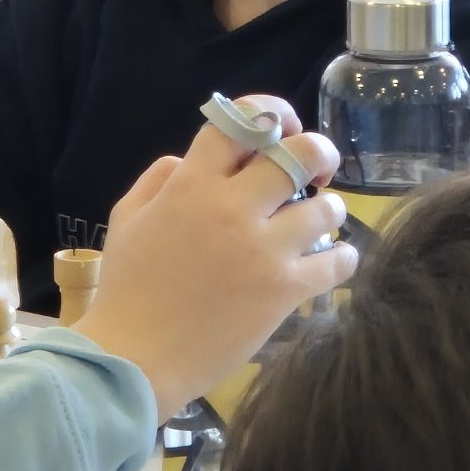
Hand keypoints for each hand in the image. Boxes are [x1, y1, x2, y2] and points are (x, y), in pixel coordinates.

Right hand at [73, 95, 356, 422]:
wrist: (134, 360)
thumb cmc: (126, 288)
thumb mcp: (128, 217)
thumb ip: (160, 178)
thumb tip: (192, 159)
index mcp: (192, 184)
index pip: (242, 119)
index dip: (270, 110)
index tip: (280, 125)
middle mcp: (232, 208)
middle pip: (300, 153)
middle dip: (320, 152)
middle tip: (318, 169)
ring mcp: (262, 250)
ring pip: (325, 208)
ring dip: (329, 208)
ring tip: (320, 219)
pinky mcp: (283, 292)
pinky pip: (335, 262)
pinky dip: (342, 257)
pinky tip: (333, 259)